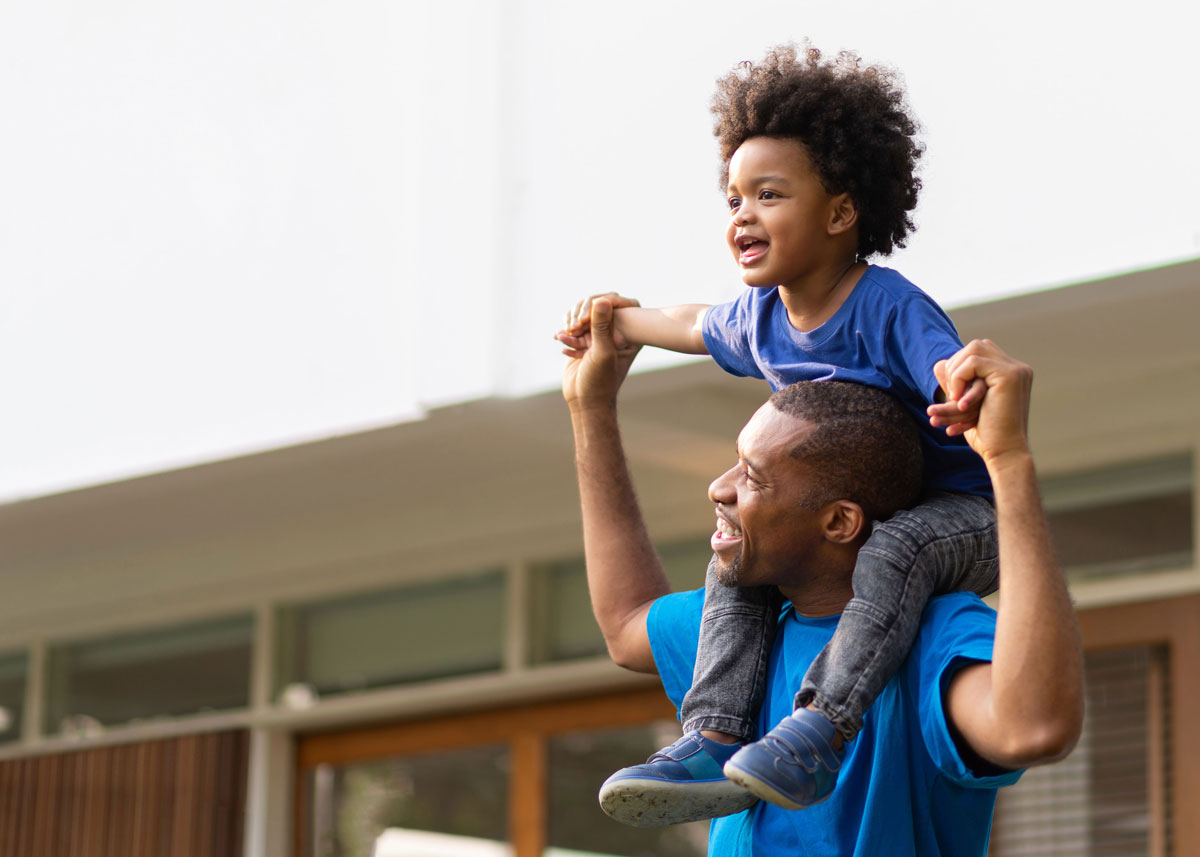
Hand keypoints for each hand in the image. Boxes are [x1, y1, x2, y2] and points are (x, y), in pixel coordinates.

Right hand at [561, 298, 642, 409]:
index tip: (587, 316)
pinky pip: (573, 328)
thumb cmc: (599, 381)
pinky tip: (560, 339)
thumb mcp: (602, 352)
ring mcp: (598, 337)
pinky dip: (565, 333)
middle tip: (574, 326)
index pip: (618, 306)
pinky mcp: (583, 343)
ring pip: (583, 317)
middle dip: (582, 314)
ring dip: (572, 323)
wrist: (584, 401)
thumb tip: (602, 300)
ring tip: (566, 334)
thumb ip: (602, 327)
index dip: (602, 304)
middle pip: (598, 308)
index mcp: (628, 335)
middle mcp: (614, 334)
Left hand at [927, 340, 1032, 466]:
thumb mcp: (964, 405)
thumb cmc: (986, 434)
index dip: (959, 367)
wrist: (1004, 453)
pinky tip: (959, 400)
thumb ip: (955, 383)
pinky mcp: (1010, 375)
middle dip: (956, 367)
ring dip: (956, 373)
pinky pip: (973, 361)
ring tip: (955, 400)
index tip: (954, 395)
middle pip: (975, 346)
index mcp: (1010, 373)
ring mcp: (1016, 370)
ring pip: (974, 349)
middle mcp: (1017, 368)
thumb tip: (938, 363)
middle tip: (952, 395)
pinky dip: (959, 377)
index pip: (978, 352)